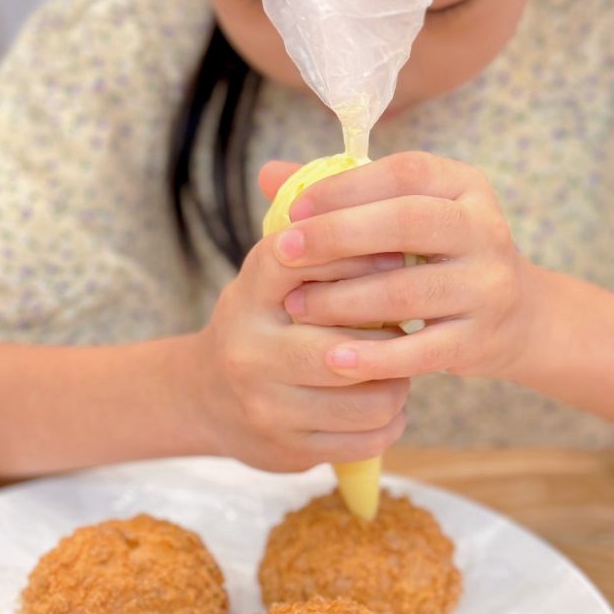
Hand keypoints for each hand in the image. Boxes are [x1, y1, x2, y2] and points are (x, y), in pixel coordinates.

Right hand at [186, 164, 408, 471]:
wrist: (207, 396)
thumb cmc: (266, 321)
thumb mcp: (276, 272)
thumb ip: (317, 229)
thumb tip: (358, 165)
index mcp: (251, 291)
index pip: (310, 260)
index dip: (364, 258)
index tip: (396, 259)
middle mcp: (250, 349)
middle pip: (347, 346)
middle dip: (390, 340)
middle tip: (405, 326)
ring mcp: (266, 405)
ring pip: (368, 400)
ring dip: (397, 385)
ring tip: (397, 369)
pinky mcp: (287, 448)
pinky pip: (365, 439)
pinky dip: (389, 422)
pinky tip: (386, 405)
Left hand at [271, 151, 538, 381]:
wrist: (516, 317)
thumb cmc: (439, 257)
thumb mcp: (405, 216)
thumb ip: (343, 196)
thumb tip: (268, 174)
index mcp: (465, 186)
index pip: (404, 173)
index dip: (346, 188)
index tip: (295, 208)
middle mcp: (484, 229)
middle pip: (406, 223)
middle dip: (337, 236)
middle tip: (282, 252)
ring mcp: (486, 287)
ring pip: (406, 290)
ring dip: (343, 299)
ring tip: (296, 307)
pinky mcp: (479, 339)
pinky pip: (420, 350)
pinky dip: (375, 357)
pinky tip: (334, 360)